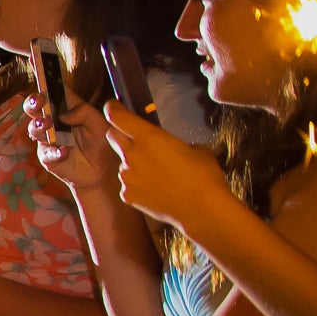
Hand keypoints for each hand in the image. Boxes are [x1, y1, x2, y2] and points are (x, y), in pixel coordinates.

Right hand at [27, 92, 115, 190]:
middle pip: (35, 109)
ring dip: (39, 125)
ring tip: (48, 125)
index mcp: (66, 110)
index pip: (53, 93)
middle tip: (39, 102)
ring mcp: (48, 140)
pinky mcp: (48, 158)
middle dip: (33, 104)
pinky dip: (54, 152)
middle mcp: (53, 123)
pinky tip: (65, 151)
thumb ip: (84, 112)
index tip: (42, 78)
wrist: (104, 172)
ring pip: (34, 129)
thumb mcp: (100, 124)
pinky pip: (46, 153)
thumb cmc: (102, 143)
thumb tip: (64, 113)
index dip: (45, 84)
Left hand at [106, 103, 249, 233]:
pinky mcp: (126, 194)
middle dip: (120, 134)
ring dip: (133, 163)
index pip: (118, 117)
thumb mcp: (196, 149)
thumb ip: (174, 144)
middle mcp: (131, 154)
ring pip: (122, 163)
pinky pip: (127, 183)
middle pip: (112, 137)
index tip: (113, 106)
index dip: (113, 109)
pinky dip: (137, 183)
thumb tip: (170, 148)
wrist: (201, 209)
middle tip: (135, 139)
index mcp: (148, 137)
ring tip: (156, 173)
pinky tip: (155, 189)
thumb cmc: (204, 175)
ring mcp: (126, 176)